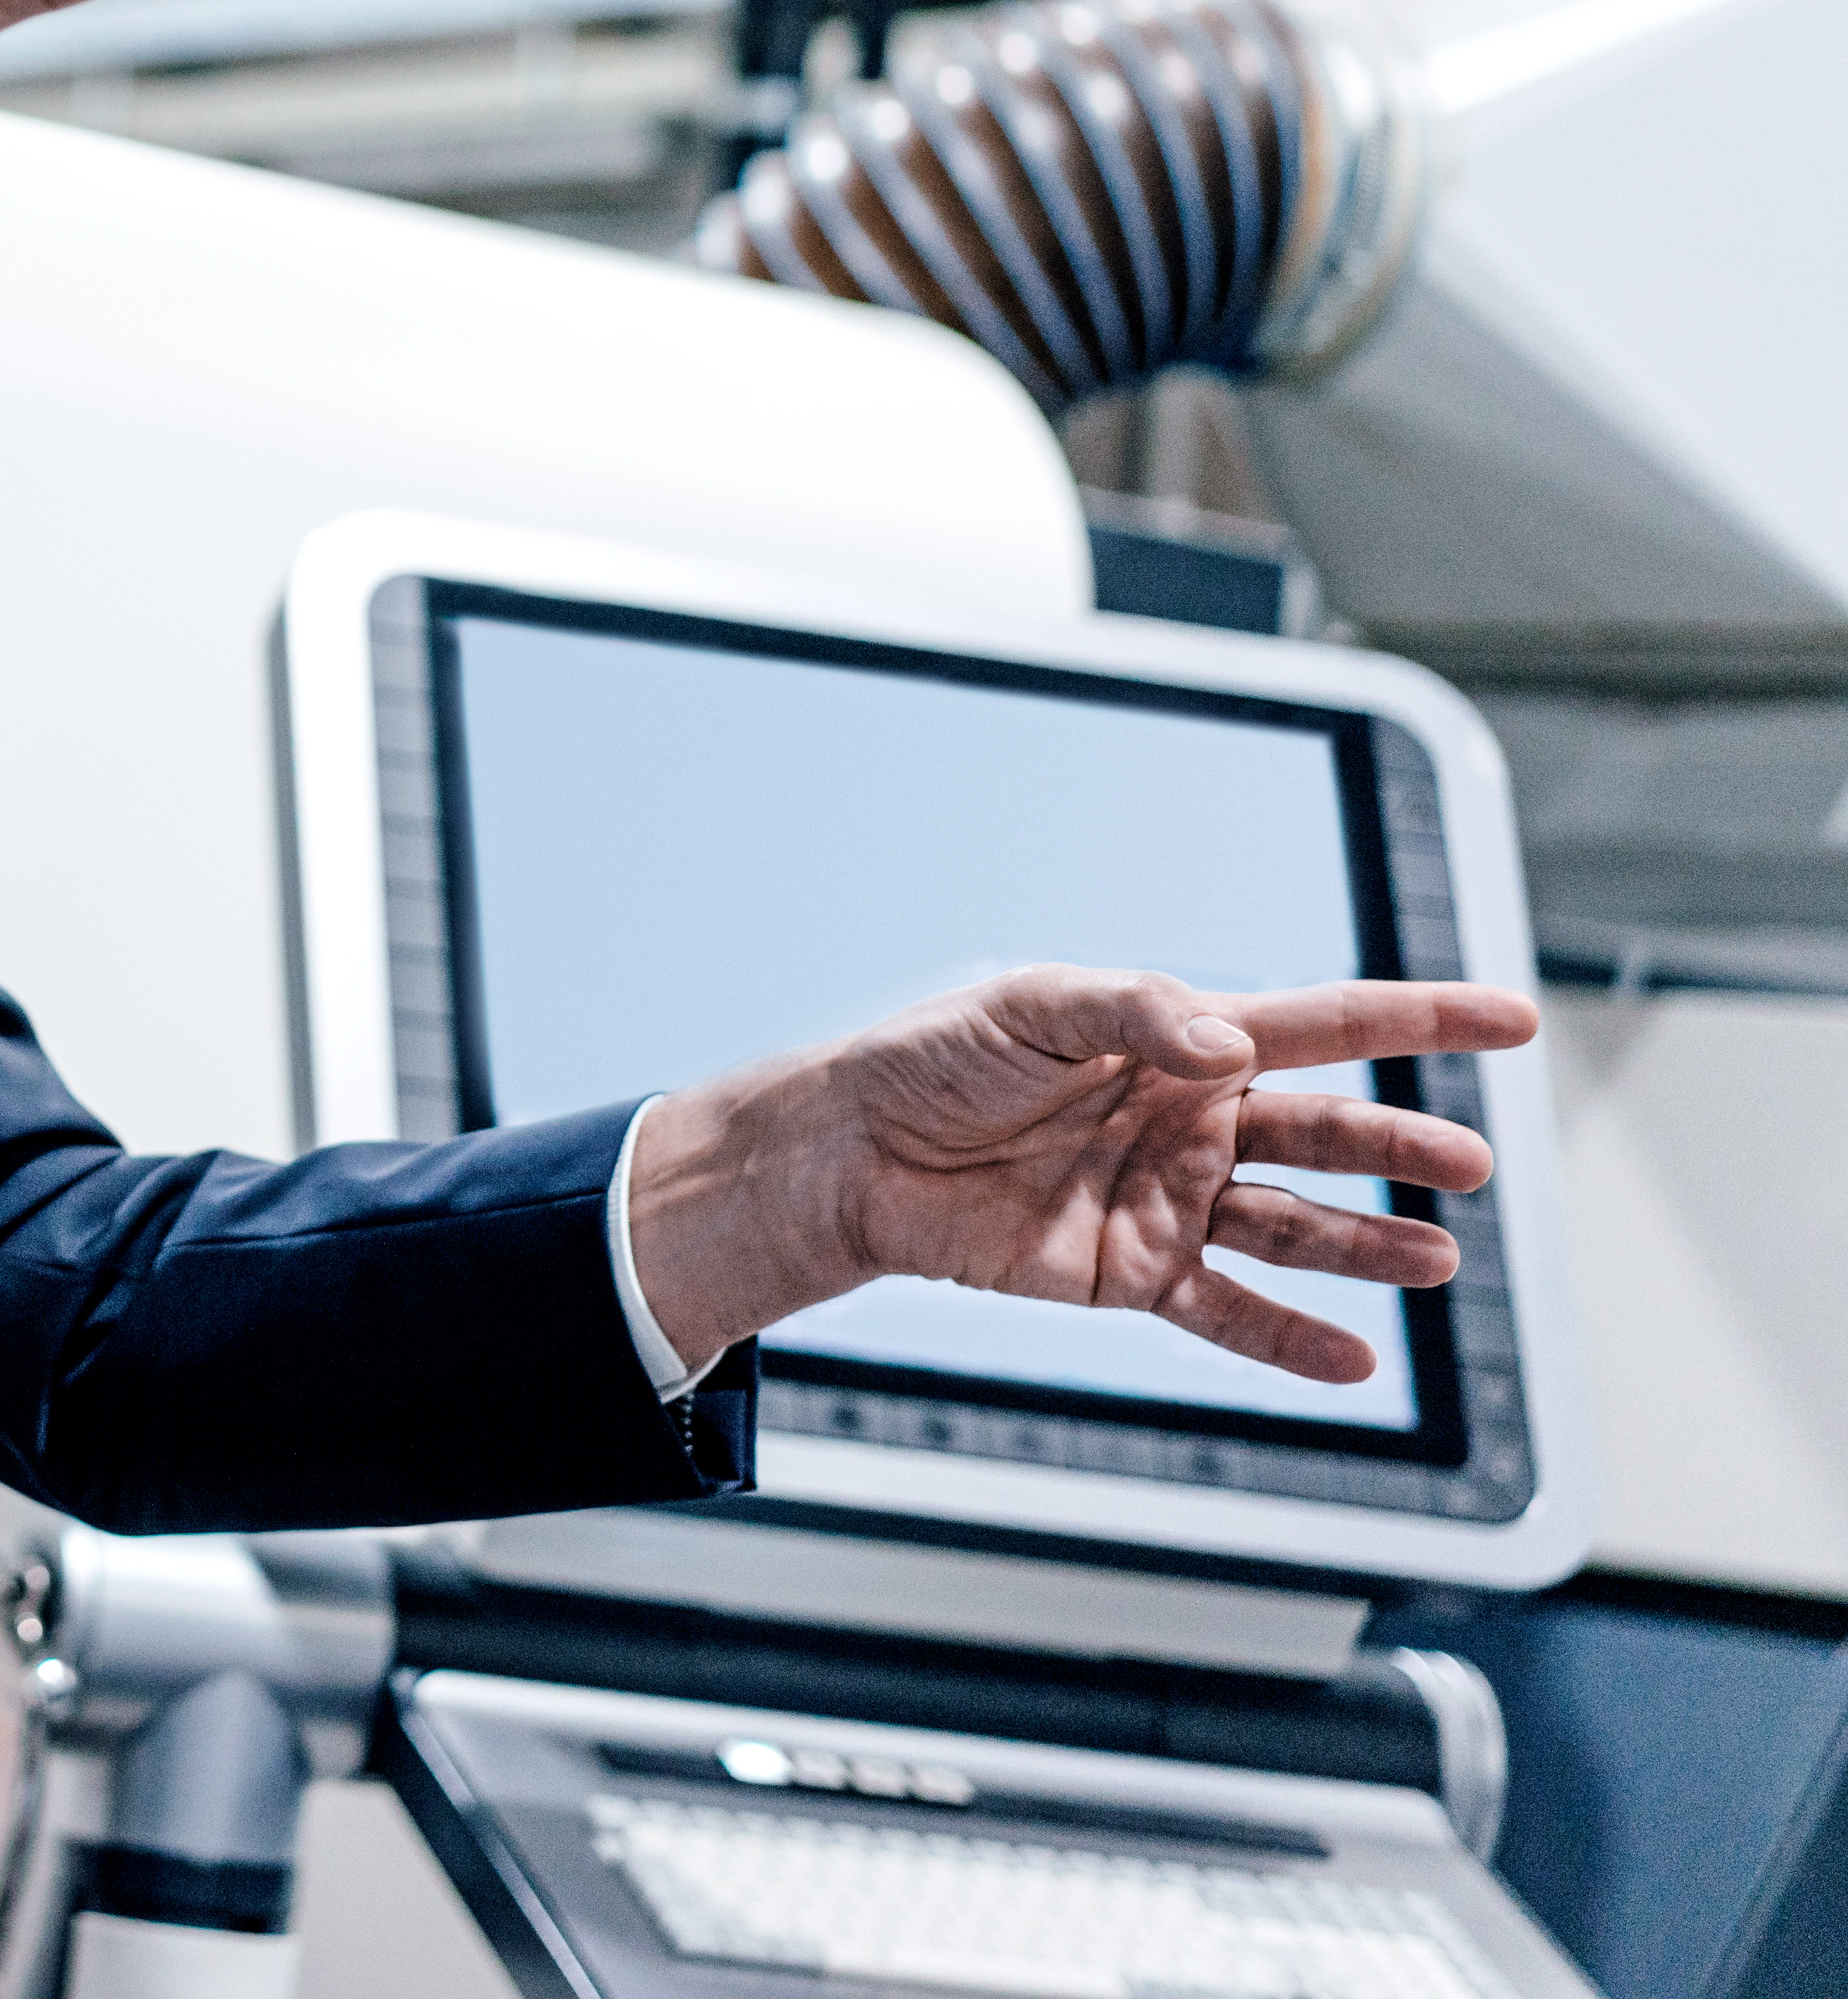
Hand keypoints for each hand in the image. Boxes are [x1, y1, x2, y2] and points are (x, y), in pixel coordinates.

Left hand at [624, 967, 1537, 1383]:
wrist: (854, 1150)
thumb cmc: (935, 1058)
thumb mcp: (1031, 1007)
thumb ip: (1136, 1014)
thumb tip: (1228, 1044)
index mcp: (1183, 1043)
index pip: (1325, 1024)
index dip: (1422, 1020)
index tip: (1514, 1021)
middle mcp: (1193, 1123)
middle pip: (1326, 1133)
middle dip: (1399, 1147)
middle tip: (1469, 1165)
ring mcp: (1170, 1201)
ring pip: (1297, 1227)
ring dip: (1367, 1246)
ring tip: (1436, 1261)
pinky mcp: (1132, 1273)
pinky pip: (1229, 1311)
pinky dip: (1289, 1339)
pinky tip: (1355, 1361)